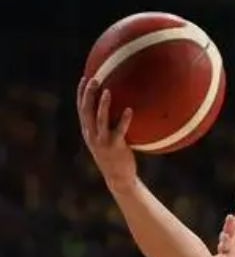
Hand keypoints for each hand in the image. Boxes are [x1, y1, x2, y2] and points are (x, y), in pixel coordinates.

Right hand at [77, 77, 135, 193]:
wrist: (118, 178)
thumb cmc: (115, 157)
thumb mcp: (107, 140)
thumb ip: (108, 126)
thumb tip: (121, 107)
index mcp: (88, 132)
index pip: (81, 109)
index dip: (81, 93)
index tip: (85, 78)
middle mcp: (91, 135)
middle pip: (86, 111)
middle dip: (88, 94)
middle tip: (94, 78)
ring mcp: (102, 141)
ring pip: (99, 119)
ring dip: (102, 104)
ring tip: (108, 91)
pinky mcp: (115, 147)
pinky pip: (119, 131)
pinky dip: (124, 120)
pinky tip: (130, 110)